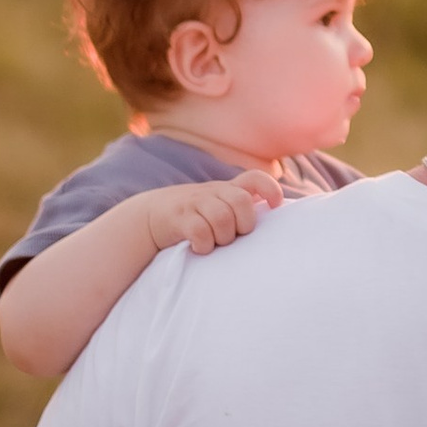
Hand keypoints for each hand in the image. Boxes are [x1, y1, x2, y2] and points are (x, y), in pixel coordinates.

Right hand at [140, 177, 277, 256]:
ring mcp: (195, 203)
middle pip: (241, 201)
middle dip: (244, 223)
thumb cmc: (194, 216)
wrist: (150, 216)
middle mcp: (212, 192)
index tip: (275, 205)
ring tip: (216, 243)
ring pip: (222, 218)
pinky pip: (200, 231)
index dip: (270, 189)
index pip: (255, 178)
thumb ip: (241, 208)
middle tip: (234, 235)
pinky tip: (200, 248)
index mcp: (226, 189)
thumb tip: (276, 221)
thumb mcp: (217, 204)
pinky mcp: (179, 218)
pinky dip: (204, 244)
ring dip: (223, 236)